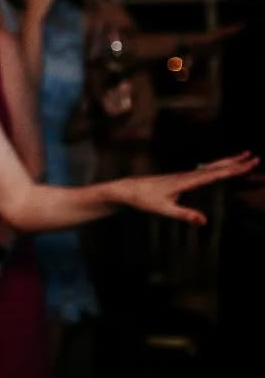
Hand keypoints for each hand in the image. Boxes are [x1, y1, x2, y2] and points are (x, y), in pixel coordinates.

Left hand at [114, 152, 259, 223]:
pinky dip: (216, 167)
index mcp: (186, 181)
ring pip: (210, 166)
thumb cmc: (143, 199)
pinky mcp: (180, 178)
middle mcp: (186, 175)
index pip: (215, 174)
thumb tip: (204, 221)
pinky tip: (219, 168)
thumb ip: (185, 215)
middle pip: (215, 166)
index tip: (249, 163)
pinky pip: (203, 171)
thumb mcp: (164, 210)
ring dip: (228, 162)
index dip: (233, 169)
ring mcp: (183, 175)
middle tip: (254, 157)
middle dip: (235, 162)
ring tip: (243, 157)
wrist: (127, 189)